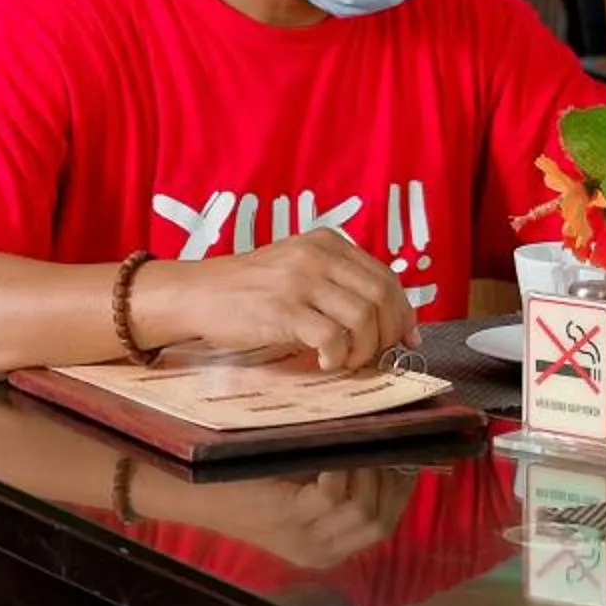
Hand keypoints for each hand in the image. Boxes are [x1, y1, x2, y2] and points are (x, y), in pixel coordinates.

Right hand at [145, 228, 417, 371]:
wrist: (199, 293)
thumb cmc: (250, 290)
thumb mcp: (298, 269)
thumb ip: (338, 284)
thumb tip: (387, 320)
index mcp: (327, 242)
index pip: (385, 277)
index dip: (403, 312)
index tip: (406, 338)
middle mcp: (318, 255)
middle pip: (381, 297)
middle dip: (388, 334)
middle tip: (377, 356)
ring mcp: (300, 281)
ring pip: (363, 318)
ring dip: (364, 350)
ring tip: (347, 361)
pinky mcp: (283, 310)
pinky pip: (332, 338)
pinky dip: (338, 357)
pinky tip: (326, 363)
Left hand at [154, 468, 415, 569]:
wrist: (192, 489)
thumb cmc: (246, 478)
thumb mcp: (301, 487)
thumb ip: (339, 480)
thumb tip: (386, 446)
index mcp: (328, 548)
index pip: (384, 527)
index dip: (399, 491)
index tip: (401, 453)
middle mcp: (321, 551)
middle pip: (380, 524)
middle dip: (388, 483)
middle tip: (379, 444)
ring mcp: (305, 538)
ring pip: (363, 511)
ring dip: (366, 472)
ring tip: (355, 443)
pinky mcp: (288, 516)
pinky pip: (333, 496)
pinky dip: (340, 470)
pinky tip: (333, 451)